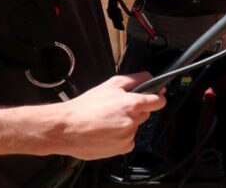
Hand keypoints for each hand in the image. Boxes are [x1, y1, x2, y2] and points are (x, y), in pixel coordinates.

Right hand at [48, 73, 165, 159]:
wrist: (66, 128)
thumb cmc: (85, 107)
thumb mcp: (111, 84)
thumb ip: (135, 79)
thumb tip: (149, 77)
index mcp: (133, 104)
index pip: (158, 101)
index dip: (157, 97)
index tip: (155, 97)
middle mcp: (133, 121)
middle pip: (145, 114)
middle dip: (135, 110)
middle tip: (117, 108)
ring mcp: (128, 136)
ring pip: (135, 127)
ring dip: (127, 124)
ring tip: (107, 120)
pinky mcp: (121, 148)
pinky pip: (128, 141)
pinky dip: (121, 137)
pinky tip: (107, 132)